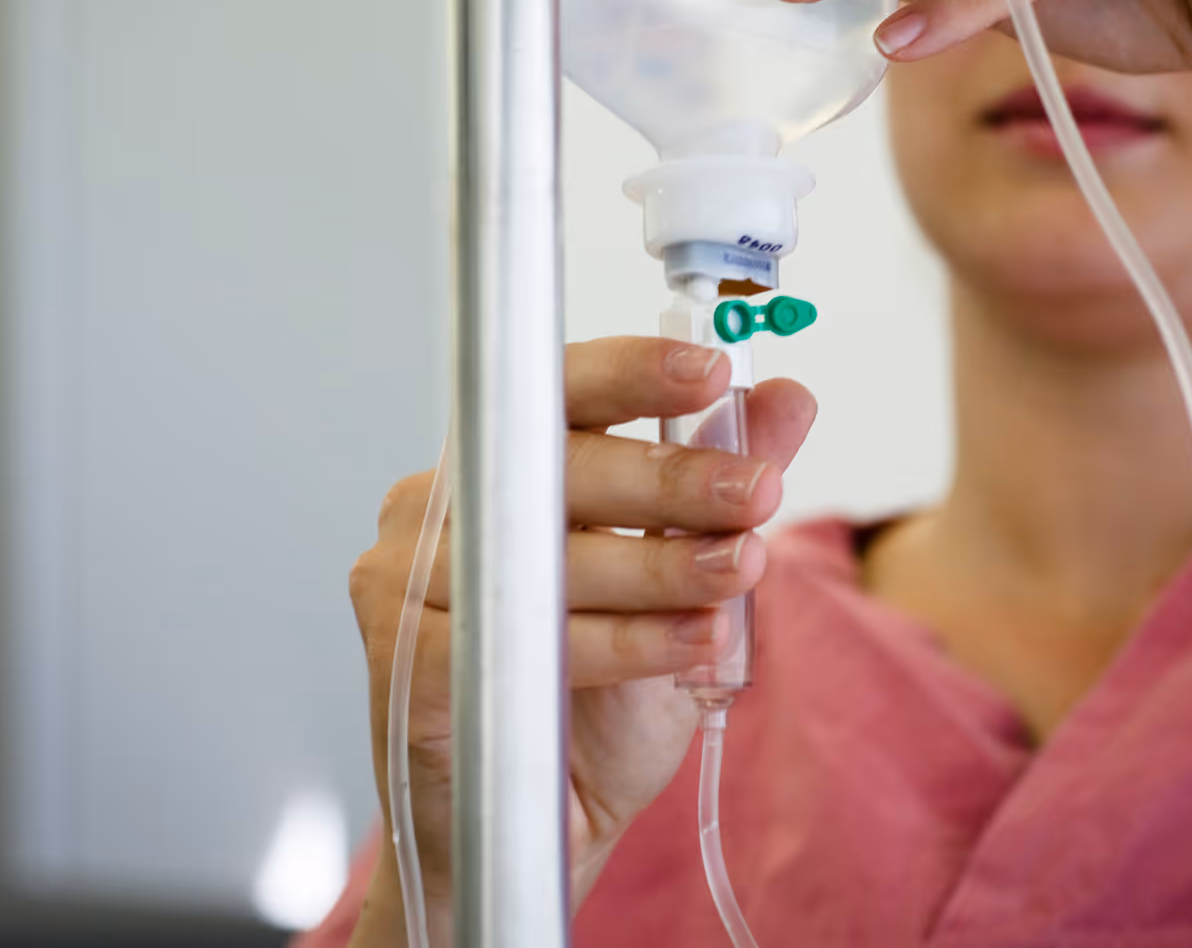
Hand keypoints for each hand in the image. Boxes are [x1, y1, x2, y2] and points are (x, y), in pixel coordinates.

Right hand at [346, 338, 816, 938]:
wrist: (545, 819)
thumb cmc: (596, 694)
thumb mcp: (683, 578)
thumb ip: (723, 481)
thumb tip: (789, 398)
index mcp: (495, 468)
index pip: (554, 392)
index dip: (630, 374)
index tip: (708, 372)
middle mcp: (433, 507)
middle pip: (554, 468)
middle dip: (670, 480)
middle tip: (757, 493)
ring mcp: (403, 580)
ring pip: (546, 556)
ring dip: (659, 565)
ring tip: (739, 572)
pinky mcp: (405, 660)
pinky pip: (525, 642)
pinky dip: (624, 644)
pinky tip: (691, 645)